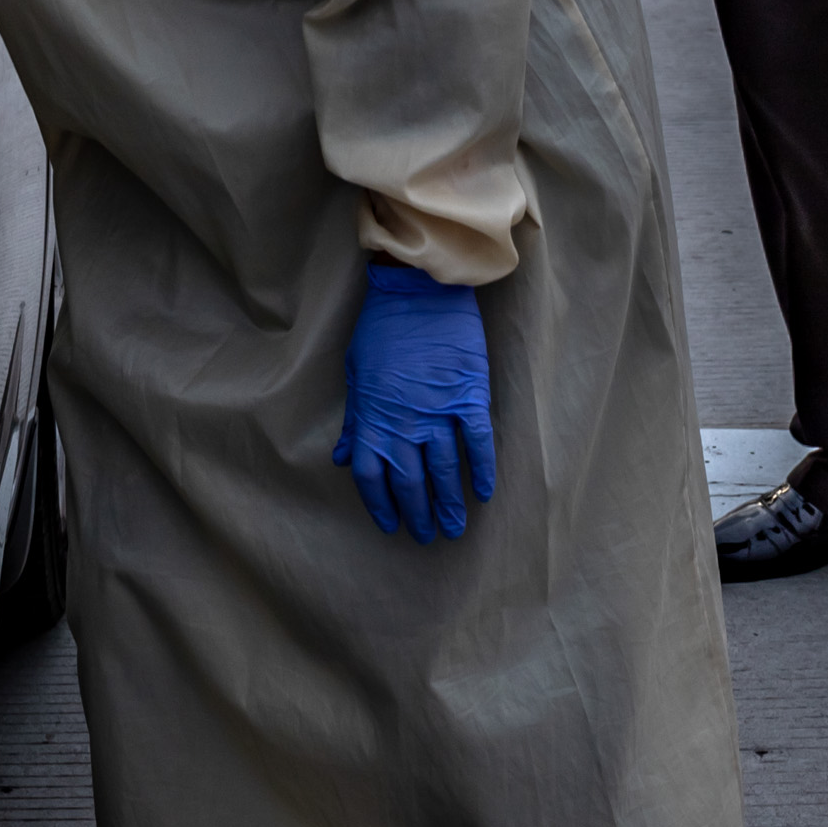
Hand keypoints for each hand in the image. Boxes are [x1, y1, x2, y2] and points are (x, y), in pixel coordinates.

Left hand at [333, 262, 497, 541]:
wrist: (417, 291)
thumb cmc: (381, 329)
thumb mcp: (356, 374)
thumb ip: (355, 421)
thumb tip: (343, 457)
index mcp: (373, 418)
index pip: (372, 477)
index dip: (382, 505)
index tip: (392, 524)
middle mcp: (404, 423)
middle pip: (410, 482)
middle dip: (418, 514)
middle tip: (427, 536)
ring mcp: (438, 412)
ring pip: (445, 470)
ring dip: (449, 503)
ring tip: (453, 527)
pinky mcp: (469, 397)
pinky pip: (477, 442)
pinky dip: (482, 469)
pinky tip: (484, 492)